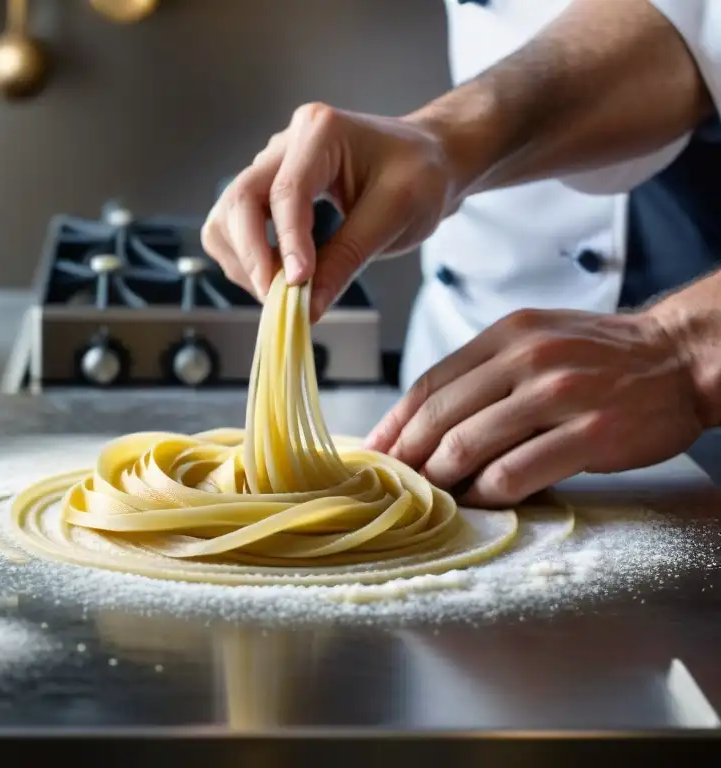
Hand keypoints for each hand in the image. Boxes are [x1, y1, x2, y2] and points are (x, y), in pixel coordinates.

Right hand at [200, 102, 455, 320]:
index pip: (286, 192)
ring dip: (244, 260)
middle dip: (252, 256)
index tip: (296, 287)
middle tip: (277, 298)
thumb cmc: (421, 175)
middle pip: (239, 200)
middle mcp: (284, 143)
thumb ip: (348, 257)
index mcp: (320, 132)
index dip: (288, 244)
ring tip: (281, 290)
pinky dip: (247, 259)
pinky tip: (278, 276)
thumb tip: (310, 305)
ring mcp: (270, 166)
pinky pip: (235, 228)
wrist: (428, 160)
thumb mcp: (397, 215)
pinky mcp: (266, 191)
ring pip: (227, 217)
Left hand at [365, 308, 706, 506]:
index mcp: (507, 335)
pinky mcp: (590, 434)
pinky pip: (516, 473)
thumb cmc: (602, 356)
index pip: (429, 383)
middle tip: (391, 483)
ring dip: (439, 478)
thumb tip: (423, 417)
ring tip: (429, 495)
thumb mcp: (536, 340)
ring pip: (468, 445)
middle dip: (407, 456)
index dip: (394, 423)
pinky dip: (486, 493)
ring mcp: (559, 396)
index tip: (374, 451)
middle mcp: (527, 359)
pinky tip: (477, 500)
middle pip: (439, 416)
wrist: (682, 357)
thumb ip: (484, 372)